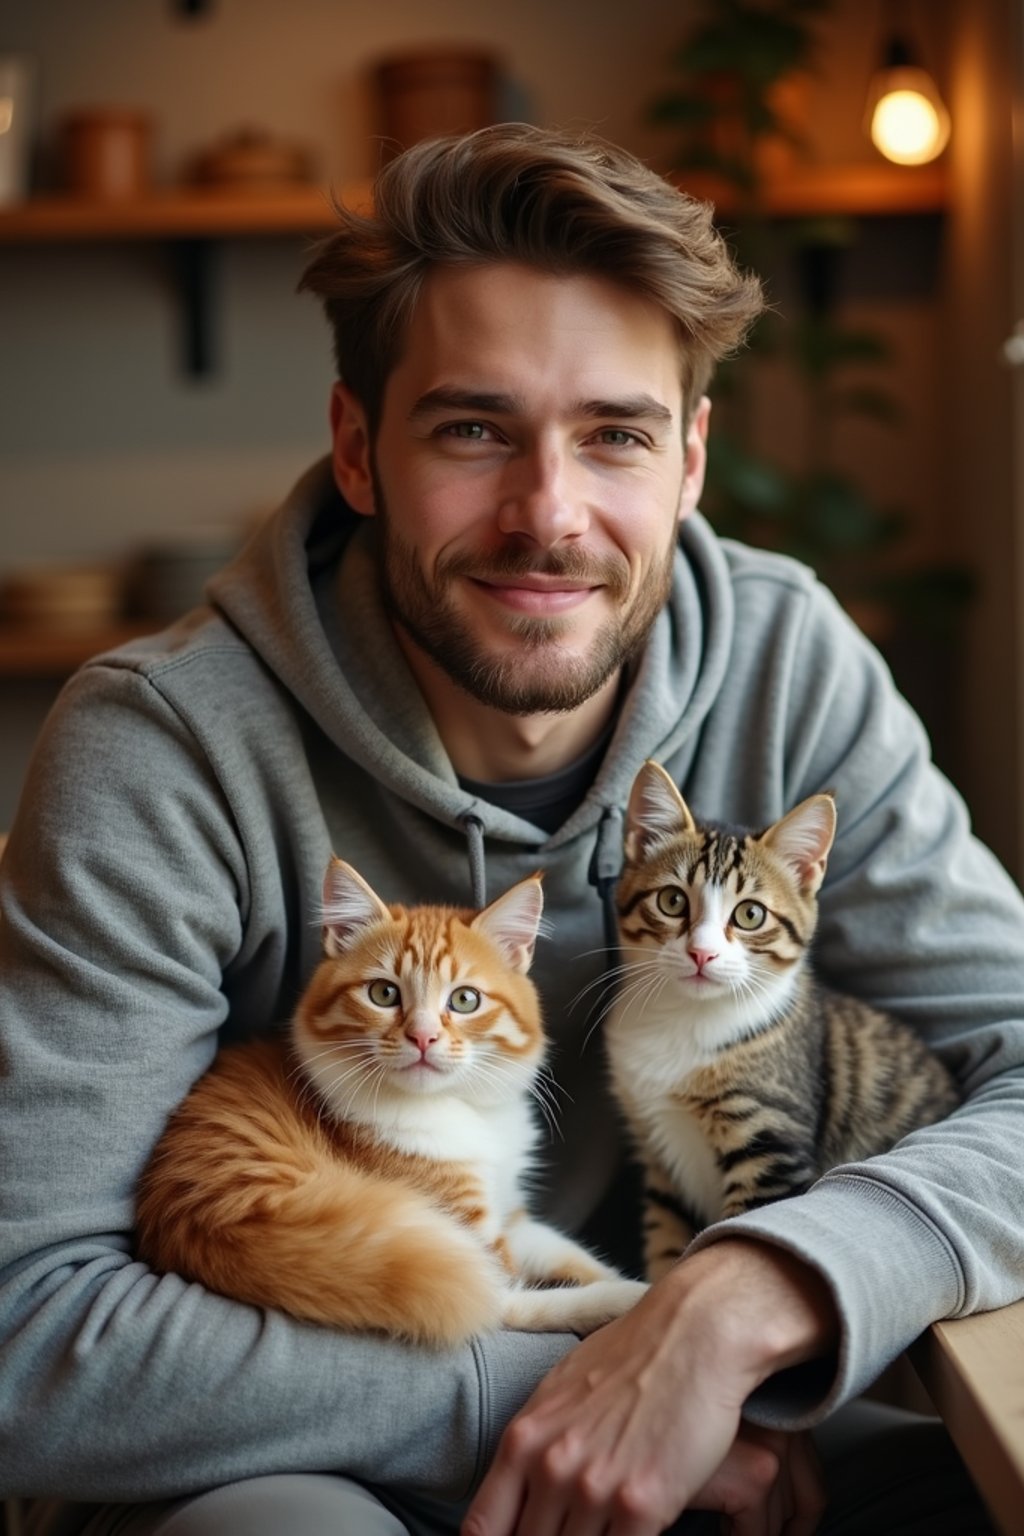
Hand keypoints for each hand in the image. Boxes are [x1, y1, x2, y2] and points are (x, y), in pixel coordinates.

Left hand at [462, 1239, 836, 1535]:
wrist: (694, 1332)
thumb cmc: (631, 1356)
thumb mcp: (561, 1391)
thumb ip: (536, 1442)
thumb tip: (521, 1482)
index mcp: (523, 1439)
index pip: (480, 1528)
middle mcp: (550, 1467)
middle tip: (565, 1532)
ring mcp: (593, 1488)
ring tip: (600, 1530)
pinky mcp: (641, 1504)